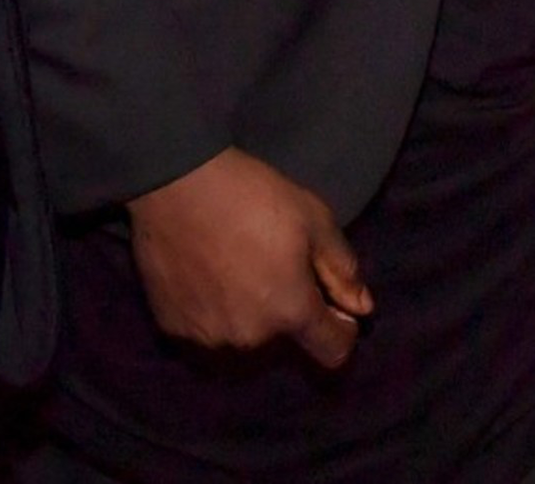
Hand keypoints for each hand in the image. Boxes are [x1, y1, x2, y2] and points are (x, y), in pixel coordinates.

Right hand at [125, 148, 373, 366]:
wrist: (175, 182)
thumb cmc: (251, 195)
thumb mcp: (313, 218)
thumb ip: (342, 269)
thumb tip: (362, 309)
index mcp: (290, 311)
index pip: (333, 352)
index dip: (341, 331)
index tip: (332, 307)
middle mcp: (250, 338)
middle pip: (283, 342)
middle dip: (287, 313)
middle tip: (272, 268)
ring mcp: (207, 338)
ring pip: (242, 341)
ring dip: (248, 317)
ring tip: (234, 273)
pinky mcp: (173, 328)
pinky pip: (205, 332)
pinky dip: (212, 313)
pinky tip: (204, 277)